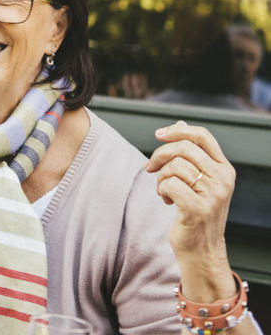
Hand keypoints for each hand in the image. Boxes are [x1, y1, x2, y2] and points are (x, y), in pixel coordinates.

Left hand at [146, 120, 234, 297]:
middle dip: (161, 154)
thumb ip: (192, 154)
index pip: (202, 135)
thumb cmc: (196, 212)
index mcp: (225, 169)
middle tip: (151, 167)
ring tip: (164, 190)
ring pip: (175, 166)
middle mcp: (223, 180)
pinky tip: (167, 201)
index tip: (158, 135)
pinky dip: (162, 190)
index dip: (177, 130)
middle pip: (184, 147)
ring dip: (161, 177)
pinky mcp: (199, 210)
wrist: (202, 251)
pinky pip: (170, 184)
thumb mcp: (199, 180)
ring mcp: (213, 195)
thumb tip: (181, 123)